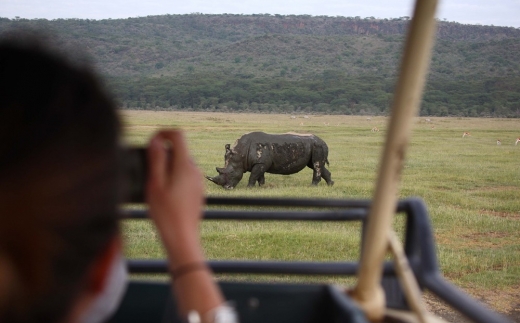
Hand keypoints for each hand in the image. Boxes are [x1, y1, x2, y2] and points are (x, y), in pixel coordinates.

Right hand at [146, 130, 204, 264]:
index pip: (178, 135)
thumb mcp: (155, 184)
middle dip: (162, 153)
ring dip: (167, 166)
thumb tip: (156, 140)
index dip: (163, 133)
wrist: (182, 238)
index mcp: (185, 165)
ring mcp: (198, 181)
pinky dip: (173, 177)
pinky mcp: (197, 191)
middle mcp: (195, 170)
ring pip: (181, 163)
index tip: (151, 141)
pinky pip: (184, 176)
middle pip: (178, 150)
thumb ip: (156, 160)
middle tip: (147, 168)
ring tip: (154, 185)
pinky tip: (164, 194)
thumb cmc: (166, 213)